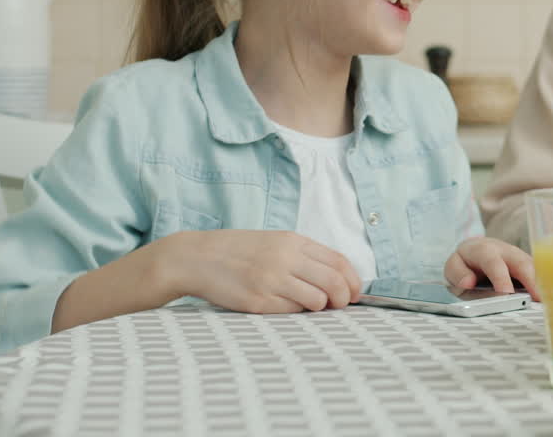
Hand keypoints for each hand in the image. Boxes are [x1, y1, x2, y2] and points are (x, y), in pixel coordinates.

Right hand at [178, 230, 360, 313]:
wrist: (197, 258)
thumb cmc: (238, 251)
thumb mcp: (274, 241)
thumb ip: (303, 256)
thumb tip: (337, 279)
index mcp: (292, 241)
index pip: (338, 261)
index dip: (353, 280)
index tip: (355, 291)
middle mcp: (285, 258)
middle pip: (334, 282)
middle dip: (344, 298)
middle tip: (340, 305)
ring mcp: (271, 280)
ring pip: (317, 300)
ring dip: (320, 307)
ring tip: (310, 306)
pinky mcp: (258, 301)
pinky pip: (291, 311)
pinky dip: (295, 312)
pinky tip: (285, 305)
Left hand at [444, 236, 539, 300]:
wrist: (479, 248)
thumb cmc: (467, 261)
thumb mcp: (454, 265)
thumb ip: (458, 273)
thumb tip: (469, 283)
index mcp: (485, 250)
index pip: (494, 263)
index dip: (500, 277)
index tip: (506, 293)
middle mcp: (507, 251)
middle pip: (522, 263)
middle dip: (531, 280)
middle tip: (538, 299)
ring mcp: (521, 258)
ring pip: (535, 268)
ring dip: (544, 283)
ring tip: (551, 301)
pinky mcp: (530, 266)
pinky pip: (541, 274)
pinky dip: (548, 285)